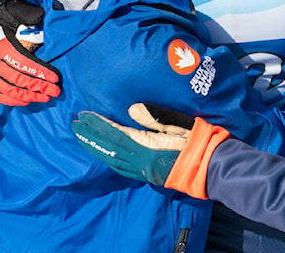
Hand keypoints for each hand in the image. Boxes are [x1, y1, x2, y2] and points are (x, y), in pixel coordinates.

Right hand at [0, 24, 61, 105]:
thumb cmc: (7, 41)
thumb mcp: (18, 37)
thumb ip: (31, 44)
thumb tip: (51, 51)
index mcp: (3, 49)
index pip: (24, 63)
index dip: (41, 72)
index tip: (55, 78)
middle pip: (19, 79)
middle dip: (40, 86)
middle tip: (55, 91)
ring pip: (10, 90)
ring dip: (30, 96)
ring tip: (45, 98)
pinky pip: (1, 97)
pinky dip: (15, 101)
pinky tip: (28, 101)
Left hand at [71, 103, 229, 199]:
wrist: (210, 167)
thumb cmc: (196, 141)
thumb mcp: (177, 124)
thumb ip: (154, 117)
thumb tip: (131, 109)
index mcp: (145, 146)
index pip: (114, 134)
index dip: (97, 125)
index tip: (82, 116)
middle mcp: (139, 161)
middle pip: (109, 147)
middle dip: (91, 136)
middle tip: (74, 126)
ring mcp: (142, 170)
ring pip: (112, 159)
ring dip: (96, 148)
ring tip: (83, 139)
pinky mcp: (147, 175)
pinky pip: (120, 167)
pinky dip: (108, 159)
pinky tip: (104, 155)